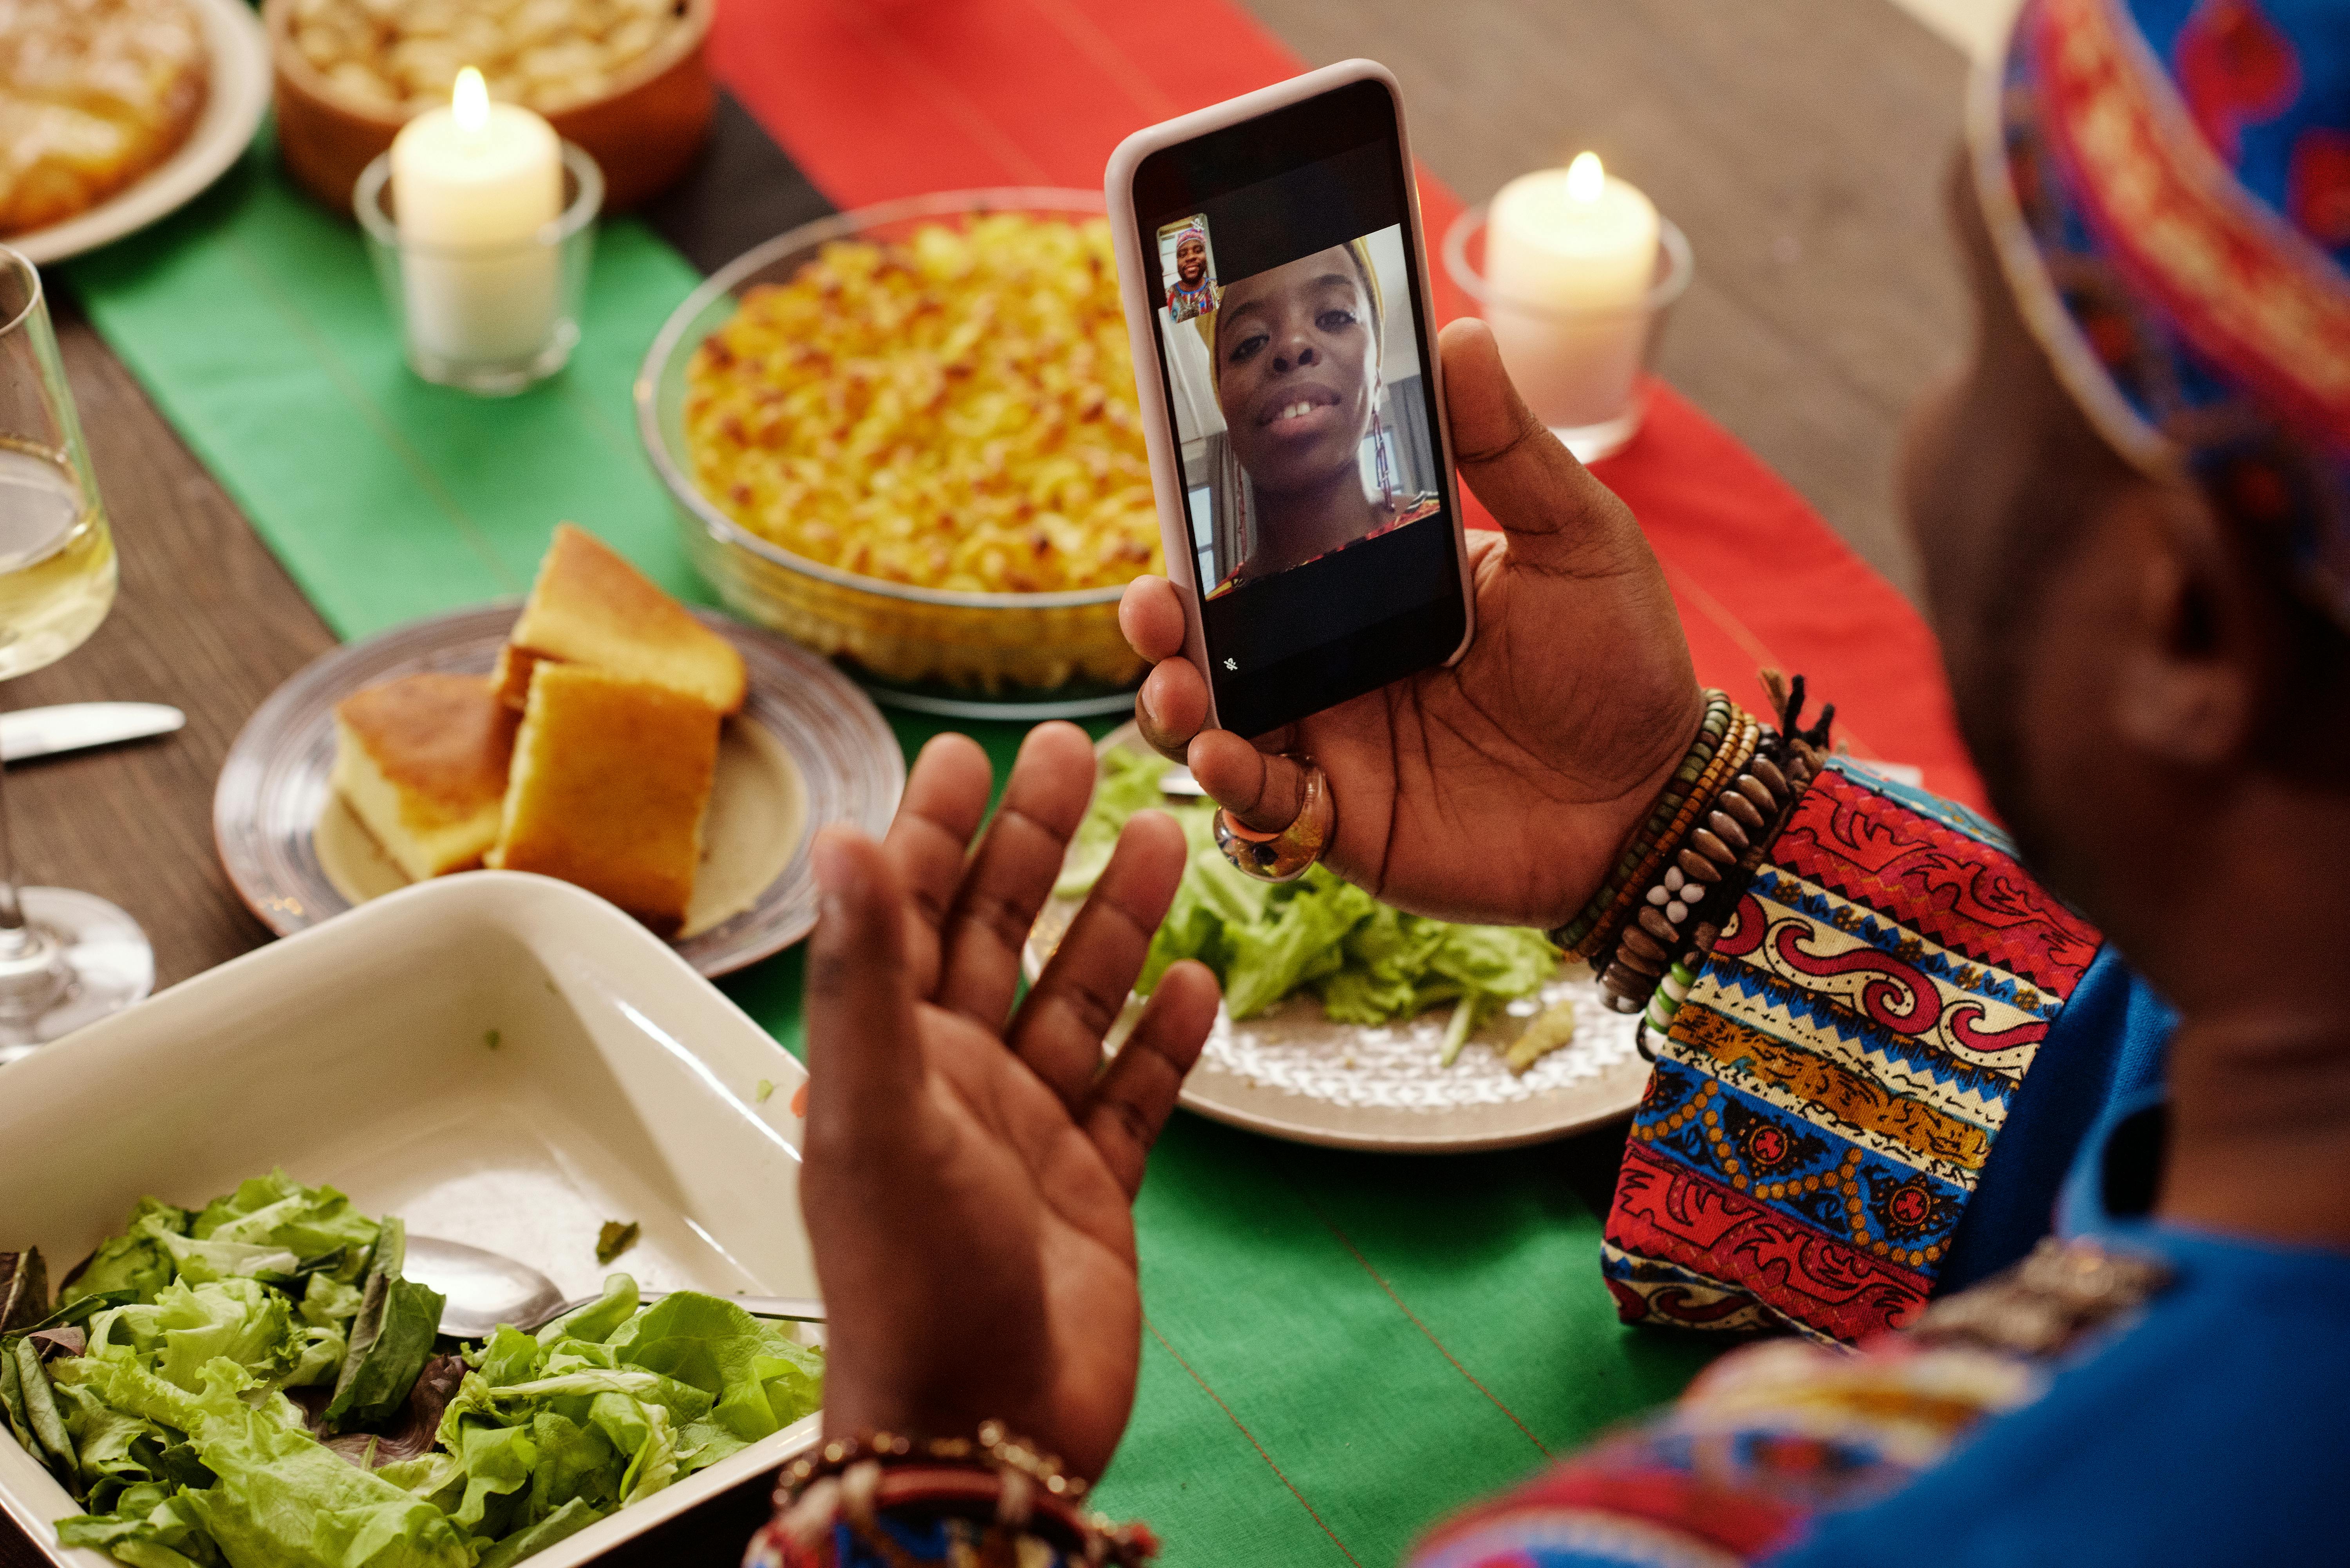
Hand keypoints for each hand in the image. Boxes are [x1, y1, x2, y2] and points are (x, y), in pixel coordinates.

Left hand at [798, 723, 1220, 1480]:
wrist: (983, 1429)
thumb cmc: (912, 1282)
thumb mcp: (877, 1113)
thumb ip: (864, 977)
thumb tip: (842, 841)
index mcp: (890, 1059)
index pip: (907, 913)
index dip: (930, 828)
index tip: (962, 750)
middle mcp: (955, 1084)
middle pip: (999, 934)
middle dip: (1035, 845)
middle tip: (1077, 755)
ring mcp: (1026, 1134)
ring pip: (1078, 999)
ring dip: (1117, 920)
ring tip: (1165, 838)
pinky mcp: (1091, 1188)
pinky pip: (1135, 1093)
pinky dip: (1165, 1039)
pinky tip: (1200, 980)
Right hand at [1121, 318, 1701, 928]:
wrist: (1656, 797)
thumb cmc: (1623, 663)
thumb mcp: (1576, 537)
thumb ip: (1507, 447)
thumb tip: (1459, 332)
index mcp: (1375, 585)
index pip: (1272, 546)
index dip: (1212, 524)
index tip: (1175, 485)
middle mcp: (1337, 662)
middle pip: (1219, 633)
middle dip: (1165, 618)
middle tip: (1154, 601)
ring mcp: (1334, 743)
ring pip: (1217, 718)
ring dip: (1176, 700)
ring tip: (1177, 684)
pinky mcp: (1343, 819)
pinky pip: (1261, 801)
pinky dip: (1231, 781)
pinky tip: (1225, 755)